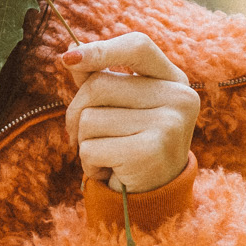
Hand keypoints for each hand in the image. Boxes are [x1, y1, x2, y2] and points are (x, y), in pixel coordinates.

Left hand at [61, 32, 198, 193]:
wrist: (153, 198)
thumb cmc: (131, 146)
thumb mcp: (120, 108)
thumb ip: (98, 79)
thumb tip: (71, 52)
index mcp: (174, 80)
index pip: (137, 47)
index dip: (100, 49)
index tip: (67, 58)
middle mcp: (178, 97)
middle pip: (99, 85)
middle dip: (77, 113)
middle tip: (83, 136)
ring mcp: (169, 123)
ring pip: (89, 118)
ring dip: (85, 143)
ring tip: (107, 156)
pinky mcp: (151, 151)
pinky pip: (91, 148)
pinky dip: (89, 164)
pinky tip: (110, 171)